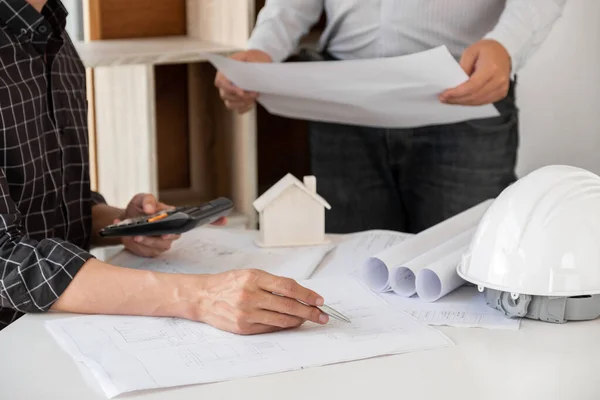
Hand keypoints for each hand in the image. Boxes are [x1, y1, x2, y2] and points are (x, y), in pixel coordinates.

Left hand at [115, 194, 179, 256]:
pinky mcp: (152, 250)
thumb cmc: (139, 209)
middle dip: (151, 240)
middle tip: (138, 236)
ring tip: (131, 237)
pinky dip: (135, 246)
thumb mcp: (141, 199)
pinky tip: (128, 239)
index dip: (171, 232)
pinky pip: (146, 251)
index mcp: (172, 216)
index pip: (177, 225)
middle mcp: (170, 230)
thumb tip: (150, 209)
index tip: (163, 234)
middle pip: (166, 240)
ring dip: (143, 243)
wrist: (128, 220)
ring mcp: (162, 242)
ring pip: (156, 247)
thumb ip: (147, 200)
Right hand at [197, 269, 328, 334]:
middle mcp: (250, 295)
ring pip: (281, 320)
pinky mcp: (244, 327)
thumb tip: (299, 294)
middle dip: (309, 311)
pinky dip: (284, 326)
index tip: (319, 300)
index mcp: (254, 278)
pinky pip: (270, 328)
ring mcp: (247, 313)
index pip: (288, 287)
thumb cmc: (228, 283)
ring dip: (299, 320)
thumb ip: (273, 283)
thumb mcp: (250, 274)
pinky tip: (292, 323)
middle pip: (288, 305)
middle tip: (323, 315)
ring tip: (309, 319)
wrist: (202, 297)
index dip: (307, 294)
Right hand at [215, 50, 272, 113]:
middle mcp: (225, 82)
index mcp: (225, 70)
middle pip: (225, 95)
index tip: (242, 92)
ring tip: (254, 98)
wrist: (263, 64)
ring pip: (229, 104)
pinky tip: (253, 102)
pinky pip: (238, 109)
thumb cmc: (257, 58)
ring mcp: (230, 93)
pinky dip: (245, 108)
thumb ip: (249, 65)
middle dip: (240, 97)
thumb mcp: (255, 56)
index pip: (220, 82)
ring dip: (242, 103)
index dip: (230, 89)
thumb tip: (247, 78)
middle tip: (255, 93)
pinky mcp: (237, 101)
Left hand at [440, 39, 510, 105]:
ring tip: (449, 100)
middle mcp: (499, 80)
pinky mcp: (501, 93)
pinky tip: (460, 100)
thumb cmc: (486, 50)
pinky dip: (470, 102)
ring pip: (478, 101)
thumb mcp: (470, 52)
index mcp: (492, 68)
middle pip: (474, 96)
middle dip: (456, 99)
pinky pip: (483, 102)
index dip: (457, 93)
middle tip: (443, 99)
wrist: (504, 51)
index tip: (444, 95)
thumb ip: (463, 67)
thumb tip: (455, 83)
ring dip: (462, 102)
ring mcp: (501, 88)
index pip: (472, 86)